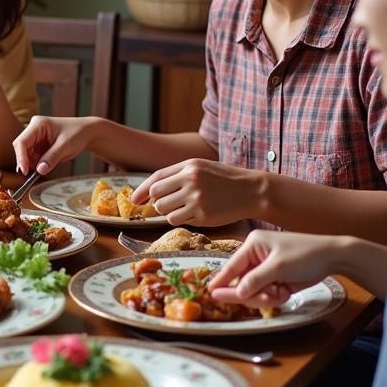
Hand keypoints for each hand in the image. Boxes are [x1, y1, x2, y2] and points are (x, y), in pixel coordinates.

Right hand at [12, 115, 97, 175]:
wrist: (87, 132)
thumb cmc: (77, 134)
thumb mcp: (65, 146)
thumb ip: (52, 158)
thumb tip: (39, 170)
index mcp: (38, 124)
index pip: (22, 141)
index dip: (21, 157)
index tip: (24, 171)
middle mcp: (34, 129)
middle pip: (21, 148)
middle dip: (26, 161)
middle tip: (32, 174)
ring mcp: (36, 137)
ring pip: (25, 154)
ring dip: (32, 163)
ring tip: (45, 166)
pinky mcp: (39, 144)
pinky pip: (32, 156)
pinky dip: (37, 163)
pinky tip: (46, 164)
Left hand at [131, 159, 261, 227]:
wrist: (251, 190)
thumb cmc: (223, 179)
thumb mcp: (200, 167)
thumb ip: (177, 175)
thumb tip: (151, 191)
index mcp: (188, 166)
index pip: (156, 178)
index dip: (142, 190)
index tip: (135, 199)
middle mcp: (190, 180)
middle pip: (157, 196)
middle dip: (158, 202)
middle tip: (169, 204)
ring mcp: (196, 198)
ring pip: (164, 211)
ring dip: (168, 212)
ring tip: (184, 208)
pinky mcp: (202, 215)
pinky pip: (178, 220)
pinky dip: (180, 219)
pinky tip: (193, 214)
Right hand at [207, 229, 339, 308]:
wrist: (334, 257)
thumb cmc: (305, 255)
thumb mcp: (278, 268)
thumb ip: (255, 280)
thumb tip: (237, 292)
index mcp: (252, 245)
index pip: (232, 266)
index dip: (221, 280)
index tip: (209, 292)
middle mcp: (256, 256)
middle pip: (242, 281)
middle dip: (254, 292)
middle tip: (267, 298)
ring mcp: (266, 268)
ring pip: (254, 289)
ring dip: (266, 295)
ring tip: (281, 293)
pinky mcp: (275, 277)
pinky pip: (266, 292)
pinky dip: (274, 296)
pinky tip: (286, 291)